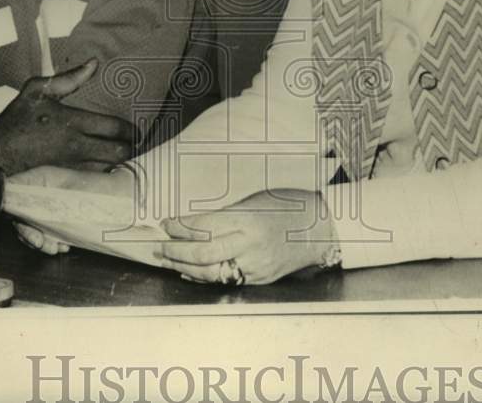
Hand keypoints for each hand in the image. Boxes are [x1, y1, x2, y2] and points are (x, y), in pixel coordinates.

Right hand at [0, 60, 133, 171]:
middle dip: (131, 148)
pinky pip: (93, 176)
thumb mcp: (38, 89)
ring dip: (120, 161)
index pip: (113, 128)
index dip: (131, 130)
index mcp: (72, 122)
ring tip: (126, 152)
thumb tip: (93, 63)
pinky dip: (105, 170)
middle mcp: (75, 145)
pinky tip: (107, 164)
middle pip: (117, 152)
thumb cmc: (18, 117)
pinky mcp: (65, 175)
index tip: (138, 129)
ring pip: (108, 167)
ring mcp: (71, 163)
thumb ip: (69, 79)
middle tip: (137, 143)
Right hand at [7, 165, 136, 255]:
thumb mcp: (64, 193)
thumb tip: (7, 201)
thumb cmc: (99, 192)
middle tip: (42, 243)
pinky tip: (61, 246)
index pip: (11, 193)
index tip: (25, 227)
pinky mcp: (58, 217)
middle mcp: (42, 189)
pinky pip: (45, 231)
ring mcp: (49, 204)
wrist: (124, 202)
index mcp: (39, 178)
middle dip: (29, 233)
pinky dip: (49, 242)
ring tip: (54, 247)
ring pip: (31, 226)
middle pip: (20, 214)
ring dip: (40, 240)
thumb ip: (34, 198)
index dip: (13, 213)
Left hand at [156, 189, 336, 284]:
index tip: (166, 223)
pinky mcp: (260, 280)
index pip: (204, 225)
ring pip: (211, 272)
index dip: (180, 225)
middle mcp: (250, 244)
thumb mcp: (256, 201)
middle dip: (175, 250)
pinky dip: (204, 277)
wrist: (322, 228)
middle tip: (159, 245)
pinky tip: (190, 272)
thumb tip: (194, 225)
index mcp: (249, 219)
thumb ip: (226, 215)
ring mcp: (255, 266)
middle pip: (202, 252)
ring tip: (168, 259)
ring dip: (184, 267)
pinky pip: (226, 280)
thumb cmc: (289, 206)